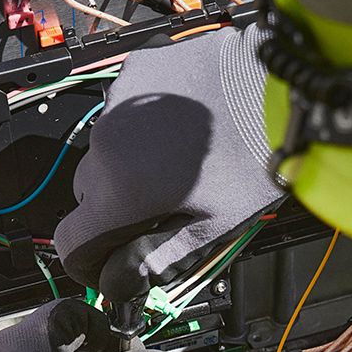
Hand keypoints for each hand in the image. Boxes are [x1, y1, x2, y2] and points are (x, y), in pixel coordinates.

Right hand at [53, 23, 283, 304]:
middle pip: (87, 195)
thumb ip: (158, 257)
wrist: (281, 88)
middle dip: (115, 209)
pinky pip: (122, 110)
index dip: (88, 262)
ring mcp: (117, 102)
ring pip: (105, 151)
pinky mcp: (134, 71)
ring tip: (179, 162)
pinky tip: (179, 127)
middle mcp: (107, 144)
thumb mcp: (213, 225)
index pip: (70, 241)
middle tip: (161, 208)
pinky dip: (142, 125)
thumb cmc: (256, 157)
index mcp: (123, 190)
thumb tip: (122, 280)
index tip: (109, 265)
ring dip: (128, 164)